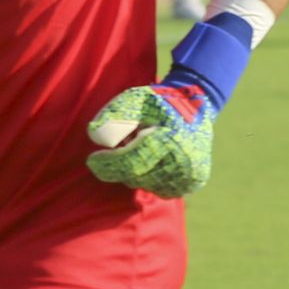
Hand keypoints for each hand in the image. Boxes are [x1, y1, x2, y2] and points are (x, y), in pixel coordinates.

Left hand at [86, 83, 216, 197]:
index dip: (108, 164)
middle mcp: (184, 163)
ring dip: (135, 170)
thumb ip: (113, 115)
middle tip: (121, 145)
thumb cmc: (158, 103)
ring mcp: (191, 176)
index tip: (92, 161)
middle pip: (137, 176)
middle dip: (120, 165)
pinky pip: (160, 188)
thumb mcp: (134, 100)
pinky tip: (152, 159)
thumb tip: (94, 135)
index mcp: (170, 141)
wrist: (196, 106)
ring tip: (141, 148)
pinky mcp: (193, 183)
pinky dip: (149, 177)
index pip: (131, 163)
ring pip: (146, 184)